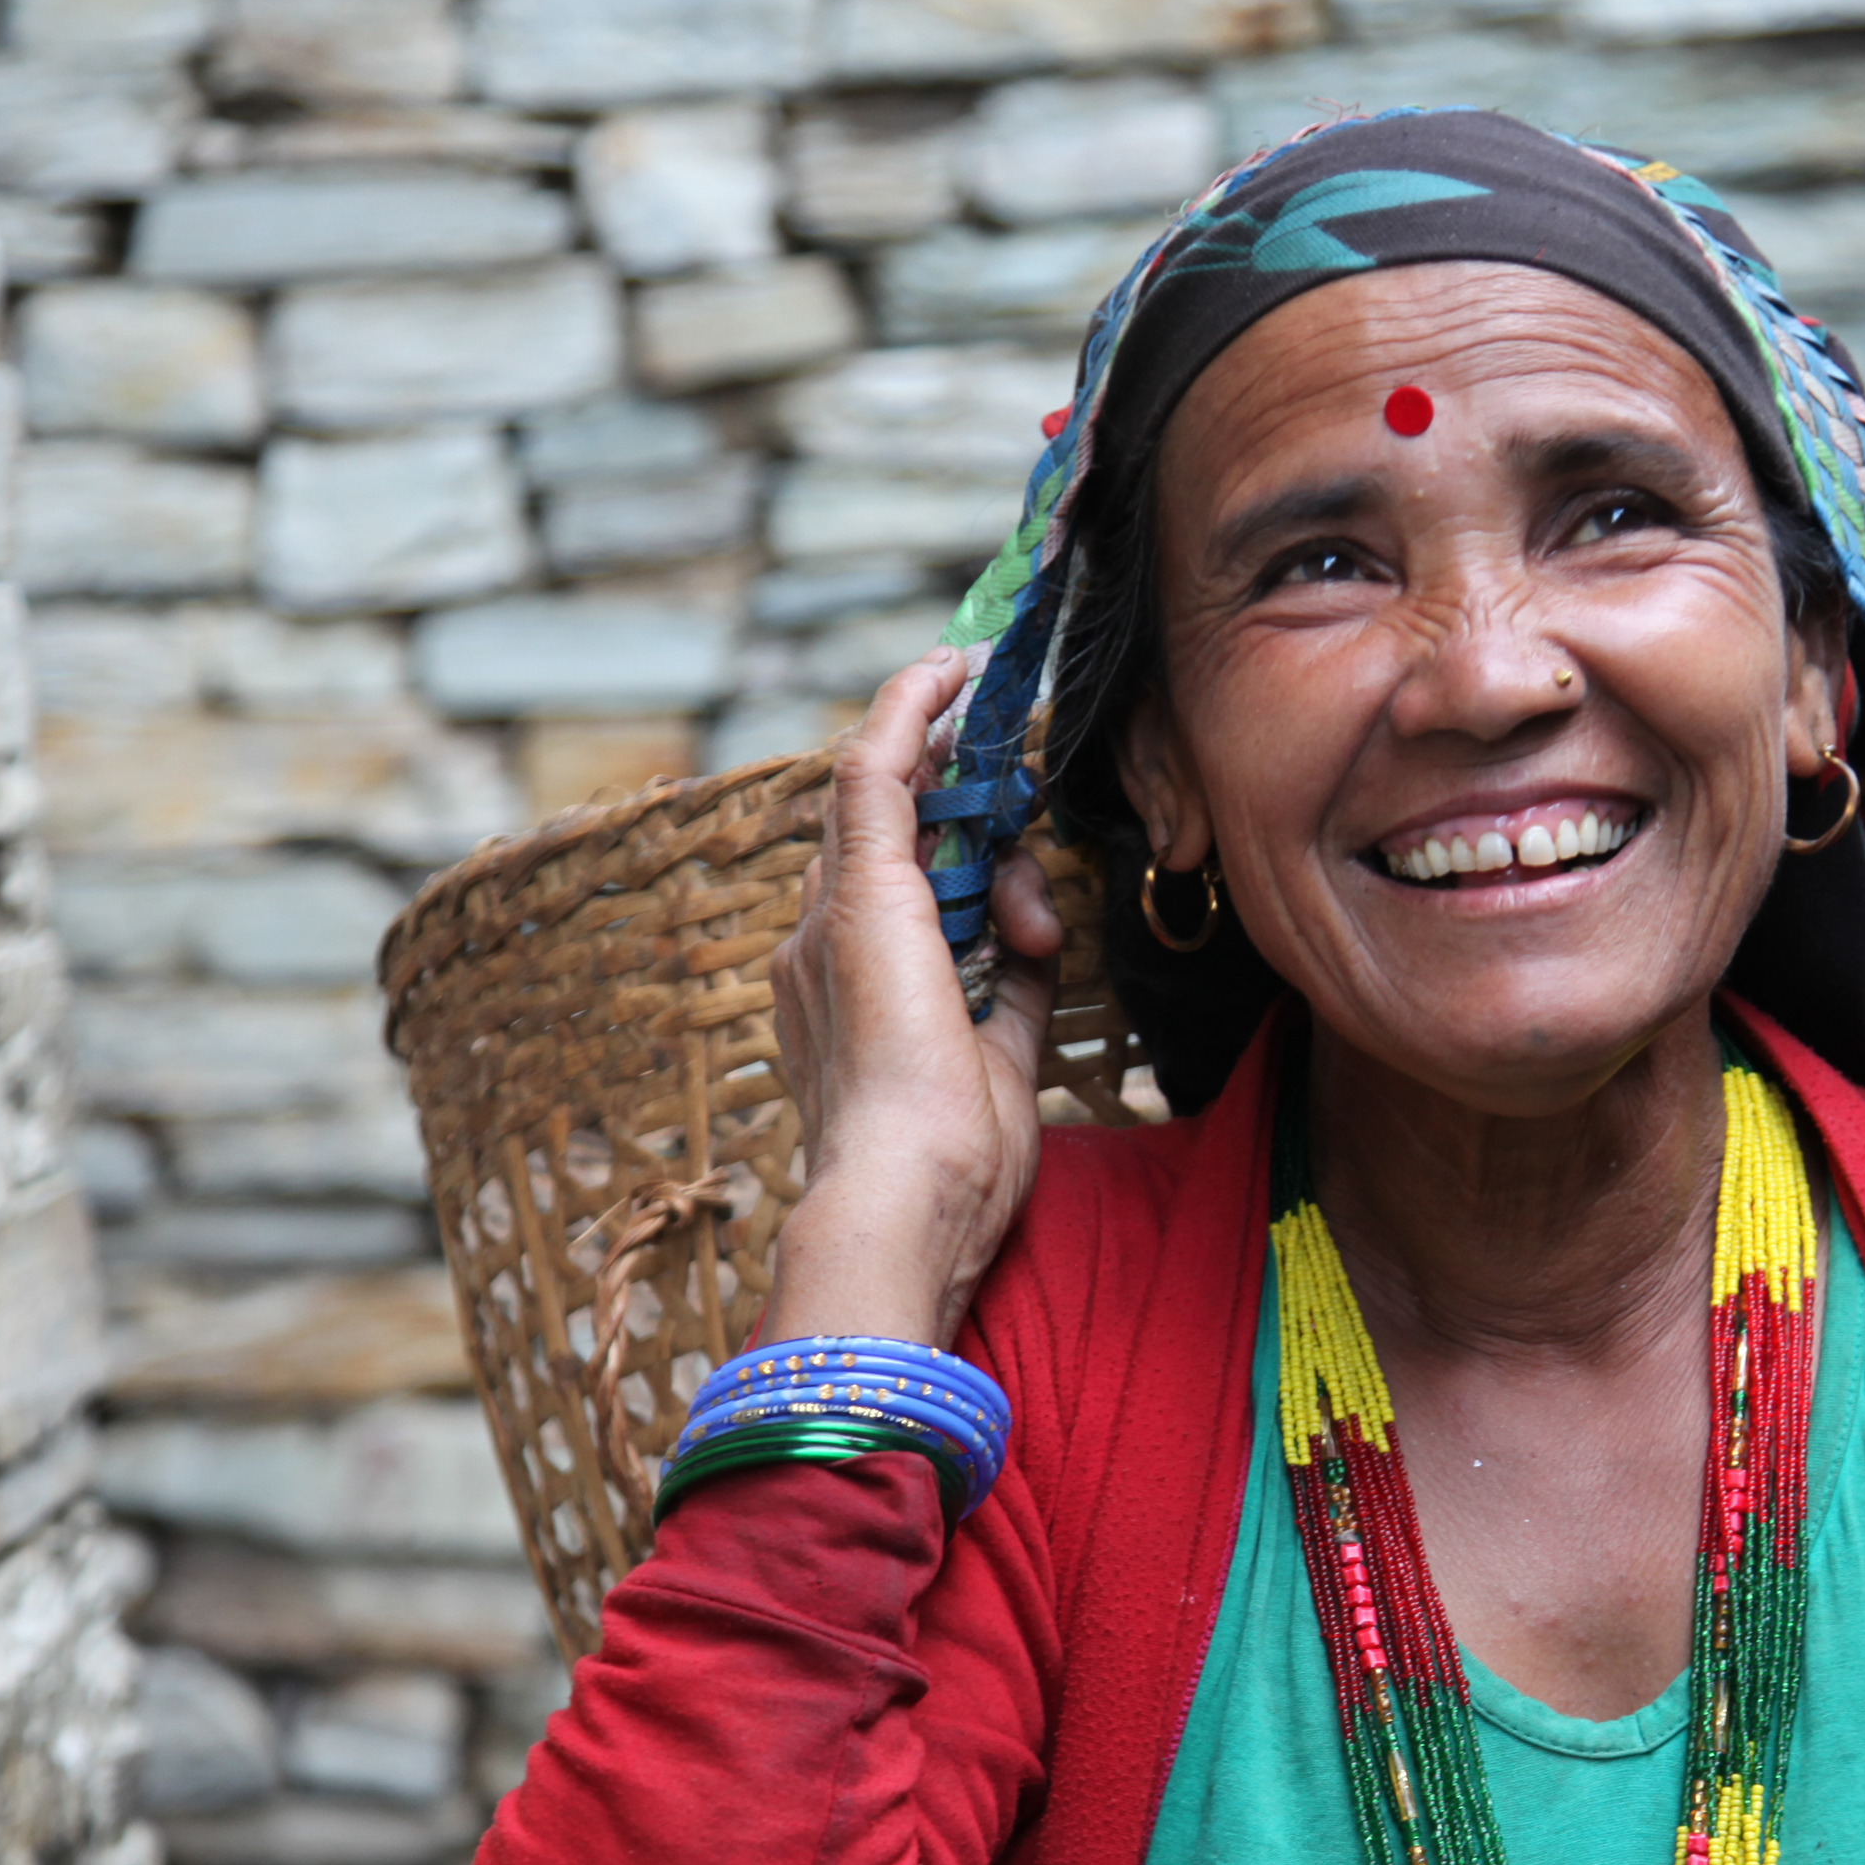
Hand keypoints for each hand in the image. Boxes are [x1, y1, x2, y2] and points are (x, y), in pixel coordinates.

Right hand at [758, 646, 1064, 1349]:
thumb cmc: (955, 1160)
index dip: (946, 841)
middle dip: (952, 786)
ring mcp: (832, 917)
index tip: (999, 810)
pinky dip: (909, 714)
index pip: (893, 890)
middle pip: (889, 836)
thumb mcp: (1003, 1058)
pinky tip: (946, 671)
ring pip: (887, 798)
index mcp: (848, 995)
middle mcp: (822, 947)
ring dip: (953, 758)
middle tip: (1009, 746)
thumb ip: (1016, 990)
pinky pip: (875, 771)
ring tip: (1000, 717)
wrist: (913, 1194)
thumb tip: (1041, 940)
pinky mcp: (862, 892)